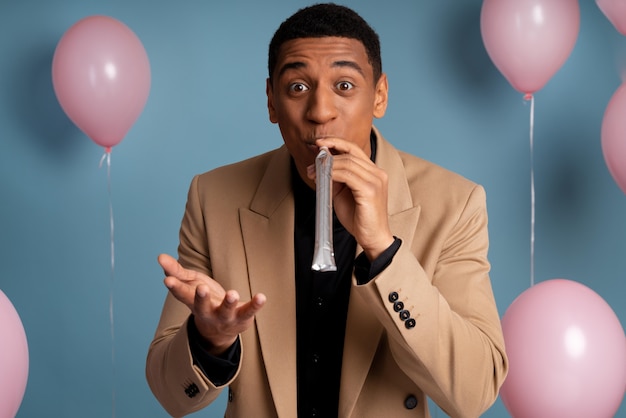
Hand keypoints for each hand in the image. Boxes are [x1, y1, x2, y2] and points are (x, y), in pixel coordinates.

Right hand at [158, 254, 265, 354]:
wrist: (220, 330)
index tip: (167, 280)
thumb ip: (176, 271)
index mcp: (193, 302)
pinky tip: (261, 297)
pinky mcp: (242, 317)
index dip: (175, 287)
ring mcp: (225, 317)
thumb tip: (159, 257)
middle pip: (202, 307)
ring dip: (229, 303)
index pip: (182, 294)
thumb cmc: (203, 300)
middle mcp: (207, 312)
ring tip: (232, 294)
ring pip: (226, 312)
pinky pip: (249, 311)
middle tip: (201, 288)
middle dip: (201, 298)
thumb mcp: (190, 285)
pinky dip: (255, 305)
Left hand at [310, 138, 393, 259]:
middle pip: (351, 152)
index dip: (336, 142)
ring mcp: (376, 181)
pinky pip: (348, 175)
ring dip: (327, 165)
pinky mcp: (370, 191)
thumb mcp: (343, 193)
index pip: (354, 149)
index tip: (319, 143)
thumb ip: (335, 178)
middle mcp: (378, 173)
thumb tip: (320, 165)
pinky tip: (323, 178)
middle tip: (313, 158)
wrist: (372, 238)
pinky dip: (333, 173)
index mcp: (374, 172)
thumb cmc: (359, 218)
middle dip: (329, 152)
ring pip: (348, 162)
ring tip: (313, 171)